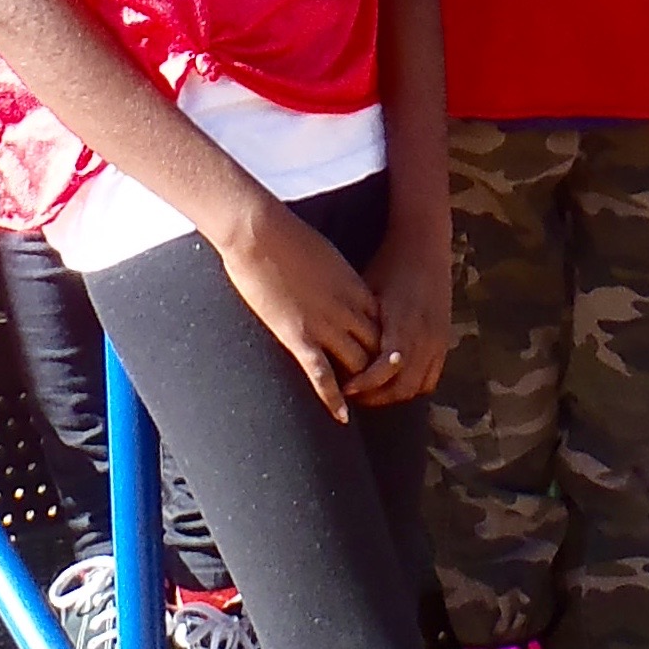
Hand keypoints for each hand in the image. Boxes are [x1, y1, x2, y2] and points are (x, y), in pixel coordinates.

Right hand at [218, 200, 383, 423]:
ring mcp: (324, 325)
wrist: (261, 232)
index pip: (384, 325)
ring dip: (362, 386)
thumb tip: (329, 281)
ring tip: (363, 406)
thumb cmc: (286, 235)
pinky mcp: (298, 335)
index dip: (387, 345)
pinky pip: (322, 374)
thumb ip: (332, 274)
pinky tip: (342, 416)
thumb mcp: (323, 255)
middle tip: (382, 391)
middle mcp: (347, 309)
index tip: (386, 361)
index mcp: (355, 288)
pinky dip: (334, 398)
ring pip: (357, 365)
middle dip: (381, 371)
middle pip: (377, 349)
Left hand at [352, 209, 451, 404]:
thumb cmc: (387, 264)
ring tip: (370, 391)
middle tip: (352, 395)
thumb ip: (355, 324)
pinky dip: (412, 385)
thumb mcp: (366, 292)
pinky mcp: (444, 340)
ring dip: (393, 394)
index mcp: (402, 325)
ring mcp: (437, 341)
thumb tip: (327, 349)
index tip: (344, 389)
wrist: (424, 244)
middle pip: (401, 388)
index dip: (364, 385)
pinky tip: (393, 381)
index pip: (384, 371)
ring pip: (416, 387)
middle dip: (375, 397)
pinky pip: (431, 378)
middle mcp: (424, 337)